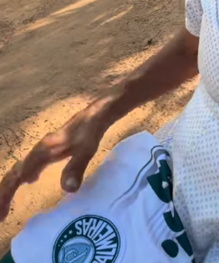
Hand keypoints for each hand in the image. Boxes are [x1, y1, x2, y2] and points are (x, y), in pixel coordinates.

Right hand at [0, 97, 115, 220]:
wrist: (96, 114)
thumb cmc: (90, 132)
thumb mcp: (86, 151)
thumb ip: (75, 168)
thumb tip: (67, 190)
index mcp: (41, 153)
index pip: (16, 178)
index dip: (6, 195)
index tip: (1, 214)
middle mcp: (37, 151)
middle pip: (13, 175)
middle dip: (3, 194)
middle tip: (0, 216)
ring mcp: (42, 149)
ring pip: (19, 170)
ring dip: (11, 187)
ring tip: (6, 204)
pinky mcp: (50, 148)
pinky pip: (30, 164)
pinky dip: (23, 176)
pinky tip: (30, 181)